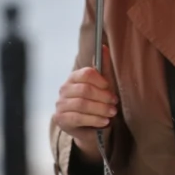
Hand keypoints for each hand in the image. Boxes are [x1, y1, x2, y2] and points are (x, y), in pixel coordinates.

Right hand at [54, 45, 117, 162]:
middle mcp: (64, 89)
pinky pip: (78, 118)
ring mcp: (60, 105)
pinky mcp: (61, 119)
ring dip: (100, 109)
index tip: (110, 87)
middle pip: (85, 90)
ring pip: (82, 104)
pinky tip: (104, 122)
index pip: (85, 73)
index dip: (100, 80)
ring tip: (112, 113)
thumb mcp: (103, 86)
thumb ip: (104, 68)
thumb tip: (104, 46)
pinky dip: (94, 119)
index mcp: (74, 78)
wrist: (90, 128)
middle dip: (103, 97)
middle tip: (114, 103)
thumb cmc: (97, 103)